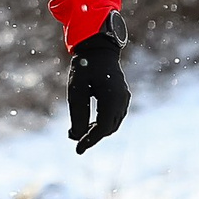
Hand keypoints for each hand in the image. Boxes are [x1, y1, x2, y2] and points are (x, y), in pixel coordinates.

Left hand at [67, 21, 129, 153]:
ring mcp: (124, 99)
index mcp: (112, 98)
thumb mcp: (76, 91)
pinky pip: (114, 117)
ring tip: (78, 131)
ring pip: (112, 124)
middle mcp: (122, 101)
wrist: (98, 48)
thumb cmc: (84, 67)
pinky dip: (102, 123)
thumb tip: (76, 137)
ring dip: (97, 131)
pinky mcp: (122, 97)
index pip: (102, 128)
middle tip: (74, 140)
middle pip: (108, 128)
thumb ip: (77, 114)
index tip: (78, 150)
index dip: (90, 140)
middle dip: (91, 136)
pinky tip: (89, 123)